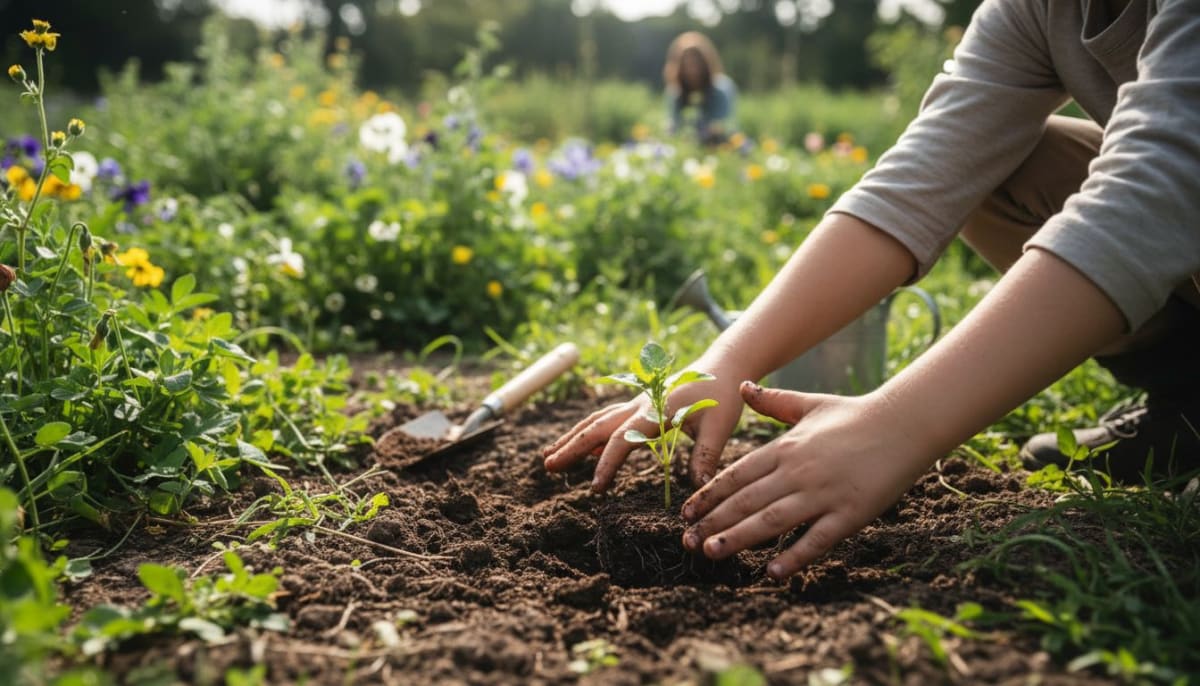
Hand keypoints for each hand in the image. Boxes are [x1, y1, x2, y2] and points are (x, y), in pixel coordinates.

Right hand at [542, 358, 745, 490]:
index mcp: (657, 411)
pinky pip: (608, 419)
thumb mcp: (720, 426)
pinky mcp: (639, 405)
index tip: (595, 488)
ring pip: (597, 421)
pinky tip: (584, 448)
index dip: (608, 464)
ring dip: (572, 438)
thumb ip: (706, 455)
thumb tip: (699, 488)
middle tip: (546, 466)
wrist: (722, 364)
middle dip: (571, 447)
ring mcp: (636, 403)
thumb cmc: (722, 394)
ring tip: (549, 456)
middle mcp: (640, 405)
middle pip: (598, 427)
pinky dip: (591, 433)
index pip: (624, 440)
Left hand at [680, 381, 935, 579]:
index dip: (710, 494)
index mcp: (785, 448)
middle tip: (686, 541)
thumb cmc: (854, 414)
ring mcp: (822, 493)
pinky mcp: (849, 513)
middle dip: (713, 521)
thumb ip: (773, 401)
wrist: (903, 423)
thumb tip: (742, 385)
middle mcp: (798, 471)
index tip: (686, 512)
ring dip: (739, 538)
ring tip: (711, 553)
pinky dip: (794, 557)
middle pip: (746, 500)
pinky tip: (773, 573)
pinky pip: (817, 539)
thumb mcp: (808, 403)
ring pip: (772, 521)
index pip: (737, 474)